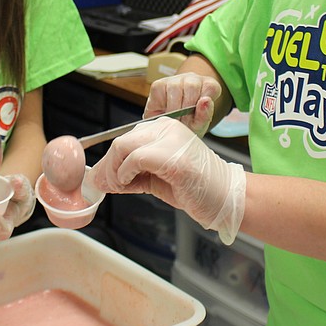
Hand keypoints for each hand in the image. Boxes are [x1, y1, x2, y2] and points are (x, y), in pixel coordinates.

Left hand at [90, 117, 244, 243]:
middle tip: (104, 185)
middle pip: (120, 140)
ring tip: (116, 186)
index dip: (109, 159)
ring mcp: (171, 140)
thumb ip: (130, 174)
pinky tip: (128, 184)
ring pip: (124, 147)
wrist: (226, 197)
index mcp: (164, 128)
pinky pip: (136, 159)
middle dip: (106, 166)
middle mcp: (167, 127)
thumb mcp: (156, 177)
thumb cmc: (195, 188)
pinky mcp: (174, 157)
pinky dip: (125, 173)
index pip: (125, 137)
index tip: (102, 178)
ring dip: (113, 171)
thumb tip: (99, 178)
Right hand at [144, 72, 221, 136]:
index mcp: (209, 86)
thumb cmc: (188, 125)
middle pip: (192, 87)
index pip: (211, 88)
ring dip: (174, 108)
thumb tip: (205, 100)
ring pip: (175, 87)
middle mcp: (193, 79)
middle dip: (186, 109)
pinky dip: (163, 105)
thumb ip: (204, 115)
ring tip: (174, 119)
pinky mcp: (158, 84)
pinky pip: (160, 90)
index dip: (202, 105)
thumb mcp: (200, 126)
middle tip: (183, 122)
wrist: (170, 131)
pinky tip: (166, 112)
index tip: (196, 118)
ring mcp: (175, 79)